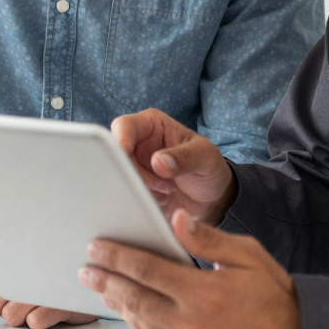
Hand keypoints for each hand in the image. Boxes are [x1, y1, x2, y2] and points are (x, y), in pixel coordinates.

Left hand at [0, 269, 98, 328]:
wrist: (102, 272)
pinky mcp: (66, 304)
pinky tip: (49, 309)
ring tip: (33, 305)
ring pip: (13, 315)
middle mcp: (33, 268)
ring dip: (19, 316)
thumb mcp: (20, 268)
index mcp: (21, 253)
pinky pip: (35, 322)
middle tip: (13, 303)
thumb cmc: (54, 271)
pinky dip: (39, 319)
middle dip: (0, 307)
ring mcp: (49, 287)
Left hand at [79, 210, 300, 328]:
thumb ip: (208, 239)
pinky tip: (132, 312)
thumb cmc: (273, 296)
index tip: (97, 247)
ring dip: (118, 303)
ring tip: (103, 287)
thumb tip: (176, 219)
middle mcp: (190, 326)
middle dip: (107, 280)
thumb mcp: (247, 257)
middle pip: (134, 298)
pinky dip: (139, 325)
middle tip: (87, 268)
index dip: (117, 256)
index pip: (146, 269)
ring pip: (140, 323)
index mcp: (203, 293)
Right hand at [111, 109, 236, 223]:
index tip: (125, 155)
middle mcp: (137, 146)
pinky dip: (142, 202)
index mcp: (151, 126)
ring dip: (142, 190)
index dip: (120, 139)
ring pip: (119, 179)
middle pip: (116, 157)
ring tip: (168, 191)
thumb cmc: (208, 168)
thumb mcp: (205, 157)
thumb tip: (158, 162)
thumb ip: (184, 157)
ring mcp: (134, 170)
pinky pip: (126, 198)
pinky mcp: (134, 191)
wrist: (211, 200)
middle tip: (163, 184)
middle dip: (136, 174)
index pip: (124, 126)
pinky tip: (162, 200)